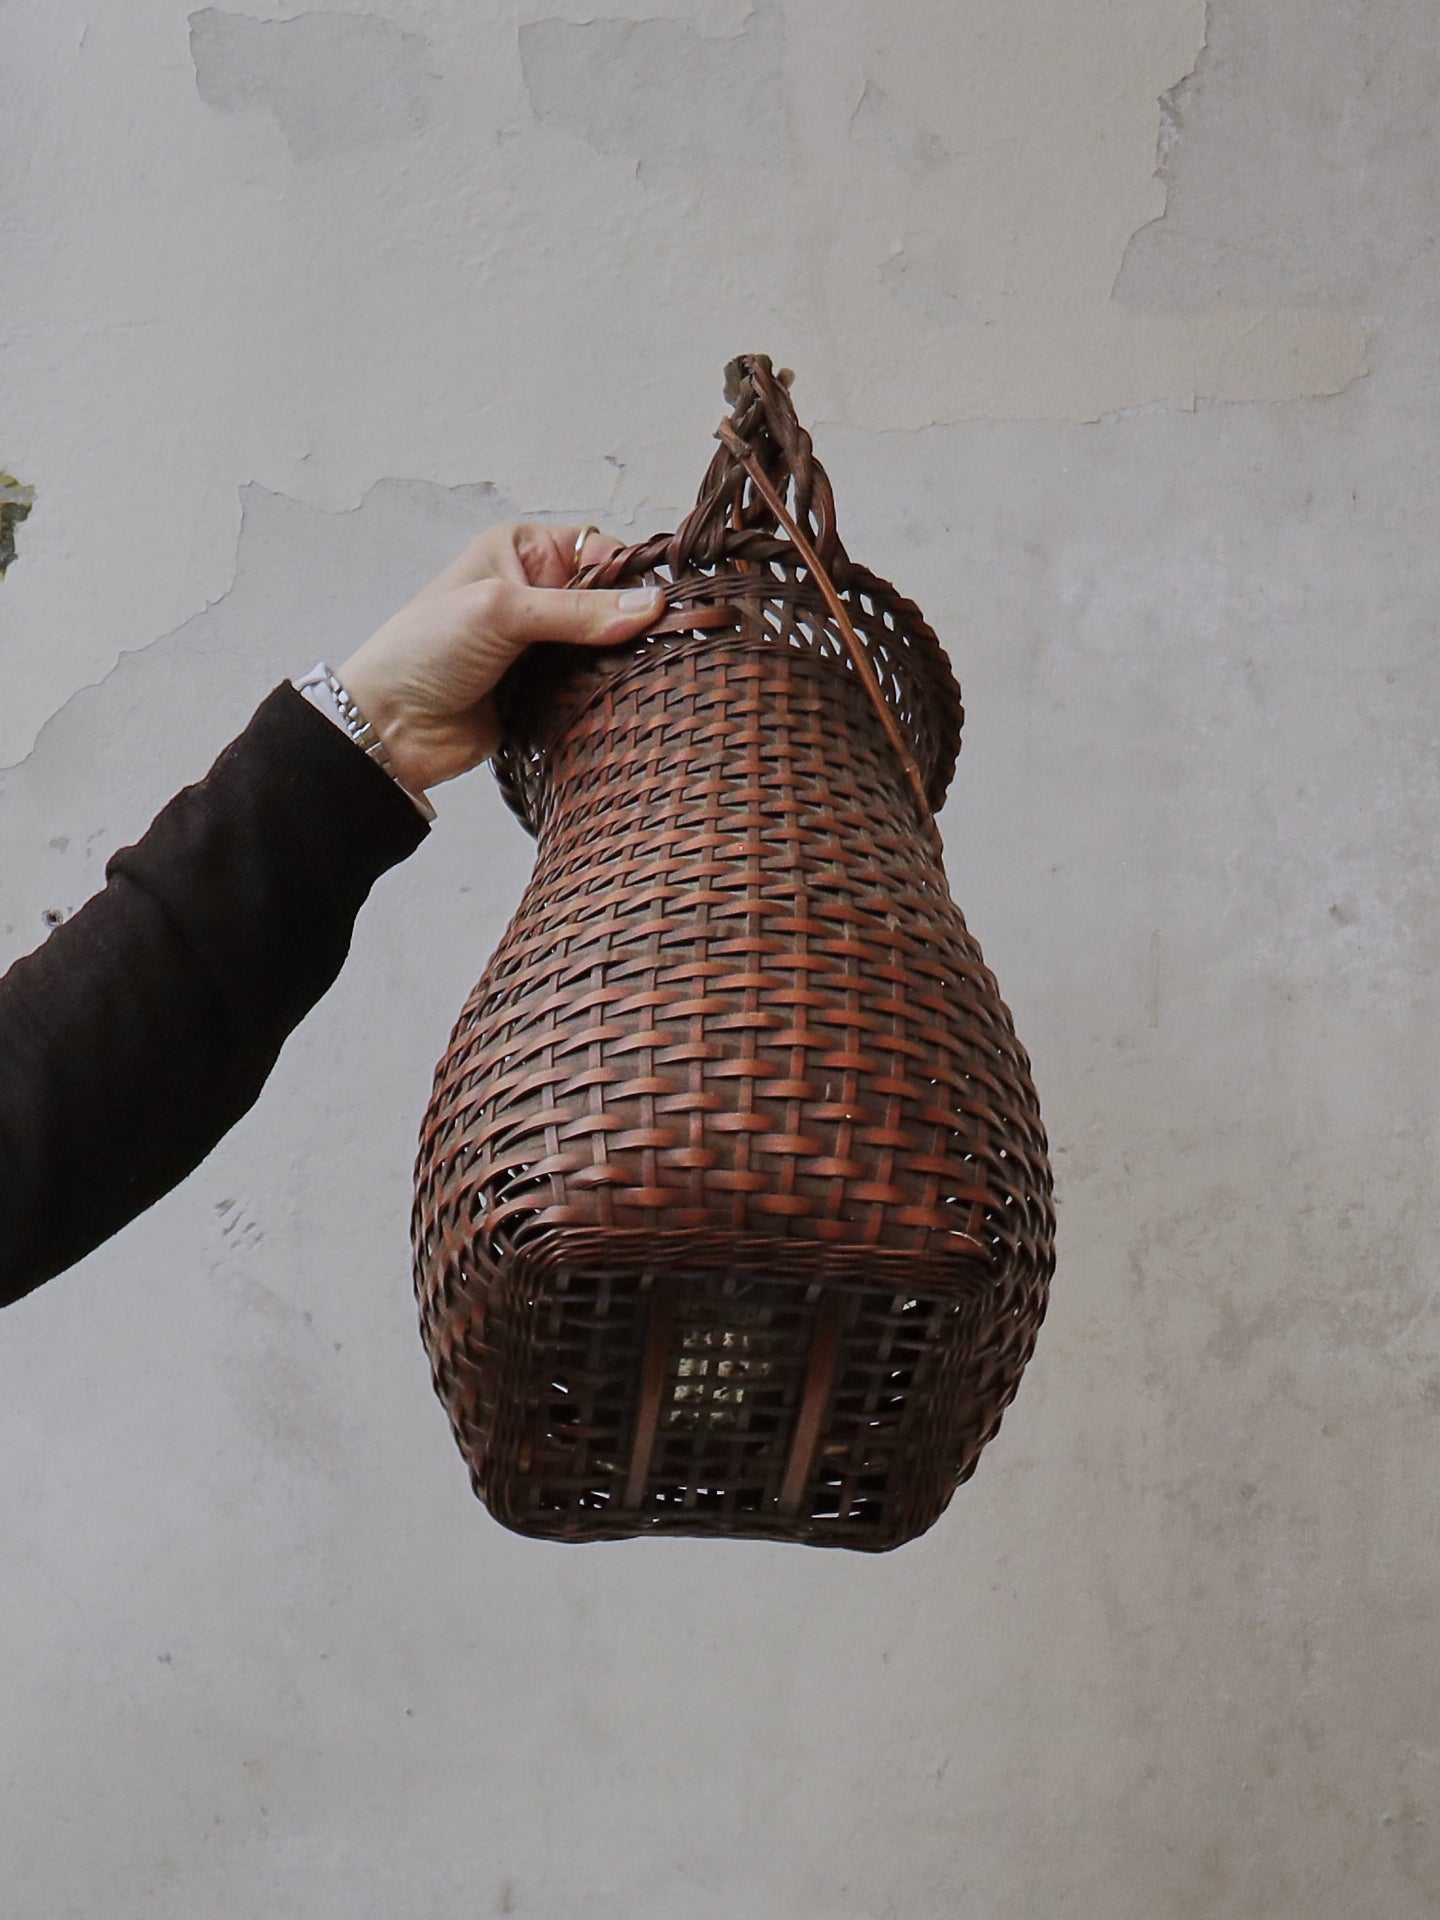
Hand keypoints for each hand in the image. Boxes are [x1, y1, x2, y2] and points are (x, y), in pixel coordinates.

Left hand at [337, 523, 661, 794]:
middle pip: (609, 601)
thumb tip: (651, 606)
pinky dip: (606, 694)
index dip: (632, 576)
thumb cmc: (426, 651)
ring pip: (605, 647)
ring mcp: (542, 646)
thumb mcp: (502, 612)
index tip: (664, 605)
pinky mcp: (545, 691)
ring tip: (651, 675)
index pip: (599, 551)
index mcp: (521, 553)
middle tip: (665, 644)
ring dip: (620, 662)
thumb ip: (577, 610)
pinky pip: (591, 687)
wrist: (389, 729)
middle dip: (632, 622)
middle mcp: (536, 594)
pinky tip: (626, 700)